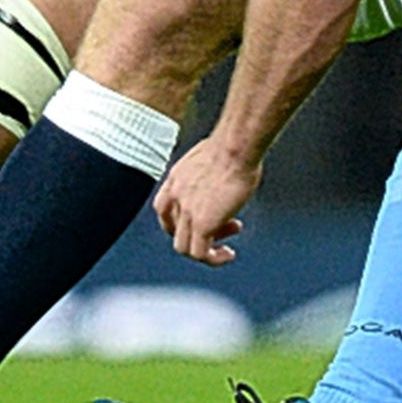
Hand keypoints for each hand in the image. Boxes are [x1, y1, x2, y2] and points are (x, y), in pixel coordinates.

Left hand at [155, 135, 261, 265]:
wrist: (236, 146)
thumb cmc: (234, 143)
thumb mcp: (213, 154)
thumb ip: (210, 169)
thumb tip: (225, 171)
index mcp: (175, 178)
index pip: (165, 209)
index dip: (182, 219)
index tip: (207, 216)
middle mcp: (175, 196)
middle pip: (173, 229)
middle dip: (196, 233)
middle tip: (222, 228)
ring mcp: (186, 212)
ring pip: (184, 247)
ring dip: (205, 250)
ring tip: (225, 249)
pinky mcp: (202, 224)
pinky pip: (200, 254)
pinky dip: (213, 258)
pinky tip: (228, 255)